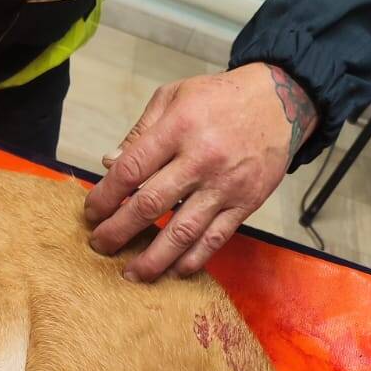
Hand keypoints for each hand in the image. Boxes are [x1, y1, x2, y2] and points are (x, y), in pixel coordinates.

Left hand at [83, 63, 317, 281]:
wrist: (279, 103)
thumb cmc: (220, 99)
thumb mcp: (174, 97)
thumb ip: (140, 131)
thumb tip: (109, 163)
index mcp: (178, 129)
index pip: (130, 170)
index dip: (105, 196)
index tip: (91, 212)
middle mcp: (200, 159)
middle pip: (149, 205)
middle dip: (118, 231)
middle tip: (99, 245)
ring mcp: (225, 185)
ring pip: (182, 231)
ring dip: (153, 258)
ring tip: (131, 274)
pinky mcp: (245, 204)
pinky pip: (215, 239)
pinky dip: (193, 259)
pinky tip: (174, 271)